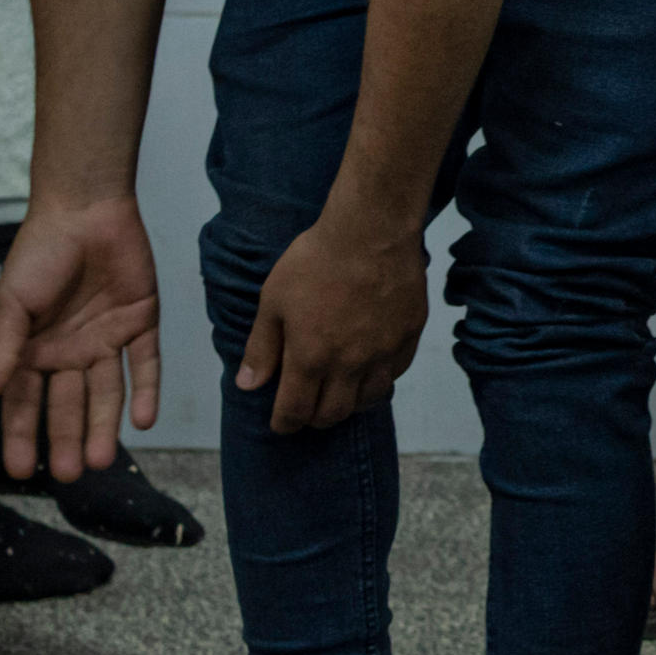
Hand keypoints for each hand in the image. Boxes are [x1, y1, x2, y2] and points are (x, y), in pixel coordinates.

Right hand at [0, 195, 164, 478]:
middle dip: (70, 440)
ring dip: (106, 426)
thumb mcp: (13, 303)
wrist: (85, 208)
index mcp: (33, 351)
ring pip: (107, 394)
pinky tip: (144, 420)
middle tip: (74, 475)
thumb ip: (4, 349)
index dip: (24, 436)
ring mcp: (106, 340)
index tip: (22, 471)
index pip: (26, 403)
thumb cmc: (39, 254)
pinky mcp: (140, 323)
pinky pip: (144, 364)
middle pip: (69, 406)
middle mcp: (69, 353)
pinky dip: (145, 391)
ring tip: (104, 459)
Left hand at [237, 206, 430, 435]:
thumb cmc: (316, 260)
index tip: (281, 423)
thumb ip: (262, 348)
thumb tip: (247, 385)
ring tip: (340, 394)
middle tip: (307, 410)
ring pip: (368, 400)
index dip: (284, 424)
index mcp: (310, 357)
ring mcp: (384, 353)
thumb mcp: (274, 300)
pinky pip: (395, 374)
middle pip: (333, 414)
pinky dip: (379, 381)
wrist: (372, 230)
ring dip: (349, 404)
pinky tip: (370, 371)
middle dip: (314, 419)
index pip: (295, 411)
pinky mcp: (408, 336)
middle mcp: (349, 364)